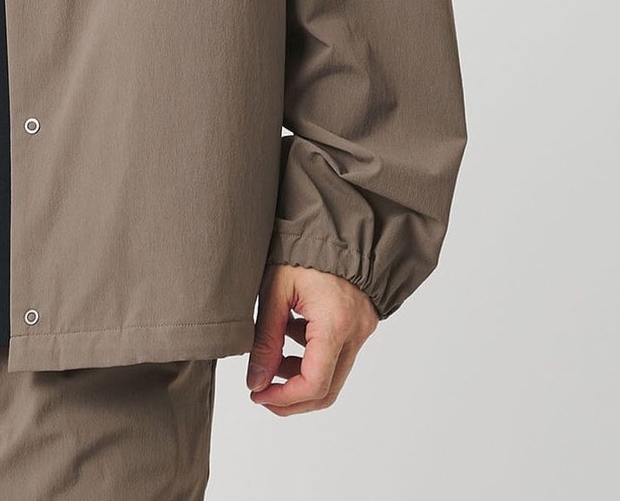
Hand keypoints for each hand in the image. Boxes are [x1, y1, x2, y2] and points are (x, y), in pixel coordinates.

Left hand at [245, 262, 379, 413]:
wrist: (334, 222)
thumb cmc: (302, 248)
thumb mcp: (274, 291)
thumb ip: (265, 340)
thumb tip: (256, 382)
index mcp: (335, 324)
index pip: (313, 384)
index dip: (283, 398)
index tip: (258, 394)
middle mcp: (356, 332)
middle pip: (328, 390)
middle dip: (292, 397)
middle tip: (262, 391)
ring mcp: (363, 329)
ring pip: (334, 374)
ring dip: (301, 375)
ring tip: (272, 353)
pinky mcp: (361, 323)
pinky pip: (339, 354)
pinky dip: (313, 355)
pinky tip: (291, 331)